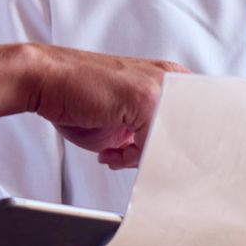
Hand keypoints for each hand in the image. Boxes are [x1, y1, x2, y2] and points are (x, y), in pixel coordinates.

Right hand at [16, 44, 183, 161]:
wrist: (46, 81)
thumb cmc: (80, 99)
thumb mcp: (127, 123)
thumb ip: (151, 136)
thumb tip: (166, 162)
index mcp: (170, 81)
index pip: (198, 122)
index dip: (182, 149)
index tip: (164, 165)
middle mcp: (170, 79)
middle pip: (192, 133)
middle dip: (165, 157)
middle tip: (137, 163)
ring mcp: (160, 86)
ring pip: (173, 142)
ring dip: (144, 159)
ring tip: (118, 155)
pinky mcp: (145, 97)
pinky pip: (153, 145)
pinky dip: (130, 159)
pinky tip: (110, 152)